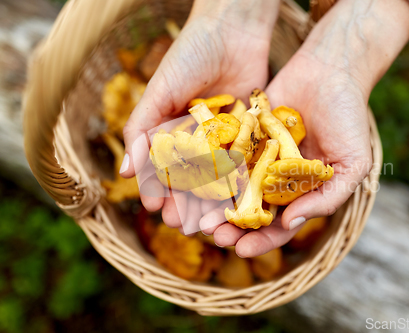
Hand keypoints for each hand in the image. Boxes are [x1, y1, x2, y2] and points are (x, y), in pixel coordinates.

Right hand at [120, 0, 279, 227]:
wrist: (232, 31)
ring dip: (213, 202)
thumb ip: (140, 131)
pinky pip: (245, 163)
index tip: (156, 208)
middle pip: (190, 179)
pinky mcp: (251, 135)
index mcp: (171, 132)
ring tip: (211, 223)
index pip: (162, 169)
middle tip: (183, 224)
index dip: (158, 189)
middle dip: (186, 203)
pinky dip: (241, 184)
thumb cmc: (188, 56)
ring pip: (218, 178)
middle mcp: (197, 141)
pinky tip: (239, 203)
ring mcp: (225, 140)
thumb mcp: (159, 92)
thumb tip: (123, 173)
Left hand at [204, 0, 408, 256]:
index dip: (263, 241)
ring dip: (217, 204)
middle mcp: (278, 179)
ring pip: (234, 187)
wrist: (330, 70)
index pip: (281, 225)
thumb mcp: (352, 163)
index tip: (242, 250)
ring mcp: (259, 157)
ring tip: (199, 216)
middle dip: (233, 227)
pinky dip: (212, 169)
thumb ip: (328, 197)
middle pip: (252, 211)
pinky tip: (196, 180)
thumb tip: (291, 224)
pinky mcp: (244, 135)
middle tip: (213, 236)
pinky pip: (226, 155)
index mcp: (302, 192)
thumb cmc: (348, 118)